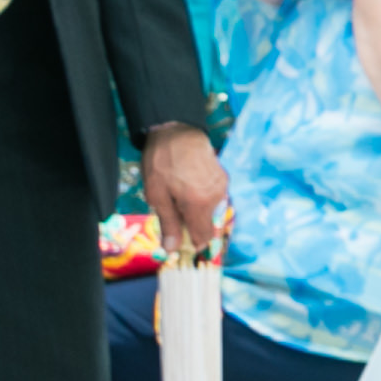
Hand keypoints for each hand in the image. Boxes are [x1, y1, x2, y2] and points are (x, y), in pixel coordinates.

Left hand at [140, 124, 225, 263]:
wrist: (177, 131)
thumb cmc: (161, 163)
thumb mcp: (157, 195)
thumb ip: (168, 223)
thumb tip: (172, 248)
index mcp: (198, 204)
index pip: (204, 237)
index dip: (192, 243)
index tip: (180, 240)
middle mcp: (215, 198)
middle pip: (208, 225)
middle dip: (192, 225)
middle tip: (173, 212)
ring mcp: (222, 186)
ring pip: (211, 211)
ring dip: (197, 211)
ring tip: (179, 195)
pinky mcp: (223, 177)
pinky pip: (214, 198)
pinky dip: (202, 199)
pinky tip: (188, 186)